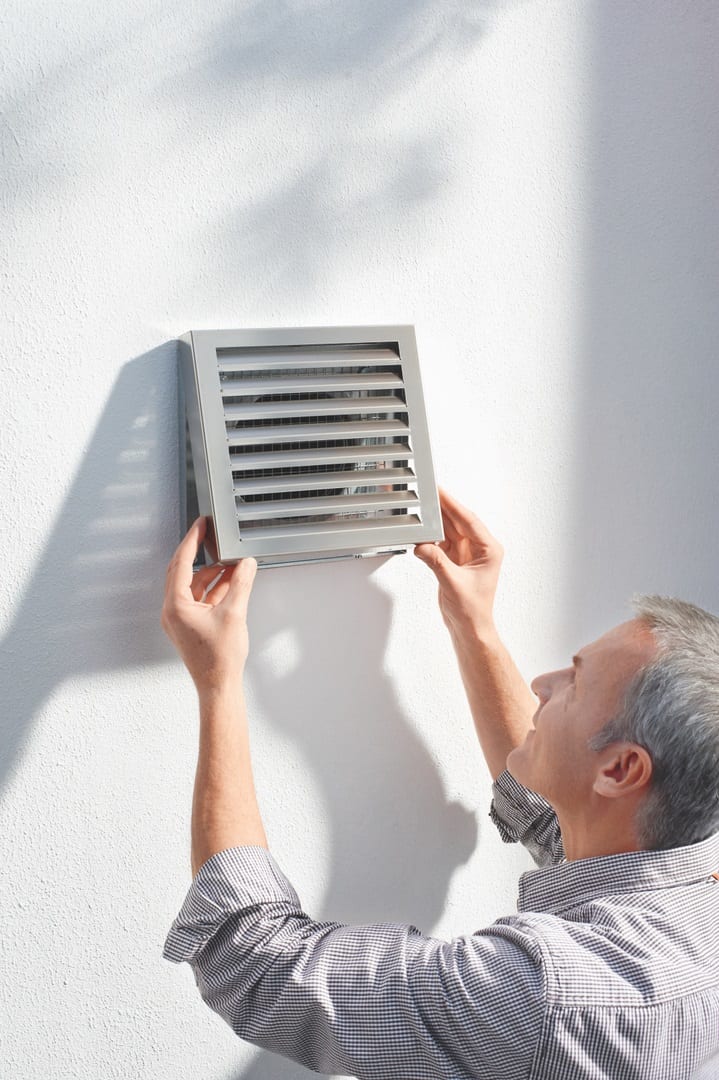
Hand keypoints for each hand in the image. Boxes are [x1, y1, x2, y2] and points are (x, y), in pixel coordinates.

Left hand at [161, 517, 257, 692]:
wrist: (218, 685)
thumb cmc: (219, 658)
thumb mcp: (234, 614)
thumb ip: (241, 584)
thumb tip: (246, 564)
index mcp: (176, 605)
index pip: (182, 563)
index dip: (192, 540)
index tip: (200, 525)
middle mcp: (173, 610)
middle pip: (183, 571)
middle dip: (198, 552)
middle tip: (208, 534)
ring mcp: (180, 618)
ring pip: (193, 585)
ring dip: (211, 572)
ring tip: (230, 561)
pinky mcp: (190, 624)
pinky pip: (199, 598)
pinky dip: (213, 587)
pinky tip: (230, 581)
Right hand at [414, 489, 502, 638]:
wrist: (468, 627)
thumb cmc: (472, 610)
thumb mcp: (453, 583)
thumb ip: (436, 562)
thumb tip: (422, 546)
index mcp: (489, 550)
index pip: (469, 521)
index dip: (453, 505)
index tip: (441, 492)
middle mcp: (479, 549)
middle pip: (459, 521)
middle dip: (443, 508)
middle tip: (428, 494)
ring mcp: (467, 554)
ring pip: (449, 530)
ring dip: (435, 522)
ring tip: (422, 509)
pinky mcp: (454, 561)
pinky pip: (441, 542)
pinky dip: (431, 537)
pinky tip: (421, 531)